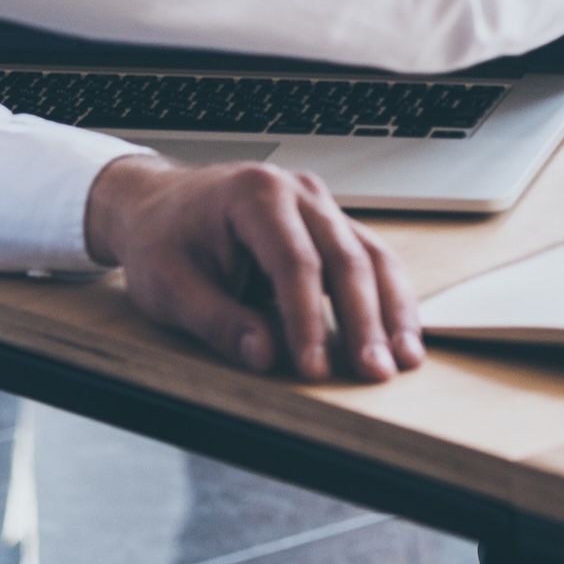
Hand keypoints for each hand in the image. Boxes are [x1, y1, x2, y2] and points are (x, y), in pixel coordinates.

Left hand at [85, 155, 422, 382]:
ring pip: (372, 256)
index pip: (296, 263)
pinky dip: (389, 298)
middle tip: (376, 371)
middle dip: (365, 320)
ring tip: (405, 358)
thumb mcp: (169, 287)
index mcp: (254, 195)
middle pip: (346, 257)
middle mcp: (298, 191)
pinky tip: (402, 334)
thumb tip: (266, 356)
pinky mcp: (331, 224)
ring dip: (392, 311)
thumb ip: (218, 321)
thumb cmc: (162, 240)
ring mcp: (321, 204)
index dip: (309, 320)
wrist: (158, 204)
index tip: (315, 368)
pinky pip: (371, 259)